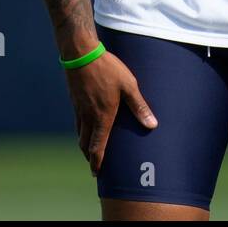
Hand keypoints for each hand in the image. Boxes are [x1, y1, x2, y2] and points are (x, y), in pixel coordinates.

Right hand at [64, 52, 157, 175]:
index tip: (97, 173)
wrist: (81, 53)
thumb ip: (139, 106)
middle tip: (95, 166)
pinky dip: (81, 130)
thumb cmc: (108, 68)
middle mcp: (88, 116)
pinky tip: (86, 126)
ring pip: (80, 133)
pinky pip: (77, 121)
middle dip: (90, 157)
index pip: (98, 146)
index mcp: (102, 116)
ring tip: (90, 149)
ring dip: (85, 144)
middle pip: (85, 144)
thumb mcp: (129, 85)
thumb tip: (152, 125)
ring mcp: (79, 108)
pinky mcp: (75, 100)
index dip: (97, 162)